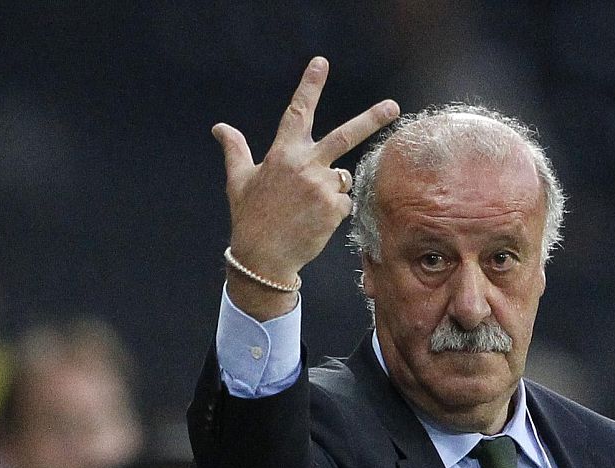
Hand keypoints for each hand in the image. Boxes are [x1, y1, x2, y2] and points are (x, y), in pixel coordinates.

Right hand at [212, 57, 397, 318]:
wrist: (264, 256)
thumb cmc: (250, 217)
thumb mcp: (238, 180)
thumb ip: (235, 149)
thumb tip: (220, 128)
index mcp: (282, 153)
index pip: (298, 112)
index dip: (310, 86)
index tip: (321, 63)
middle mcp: (305, 165)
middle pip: (345, 136)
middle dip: (371, 119)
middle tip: (394, 106)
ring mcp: (322, 187)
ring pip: (342, 177)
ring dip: (331, 187)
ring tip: (307, 206)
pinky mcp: (335, 209)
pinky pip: (344, 202)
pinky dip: (334, 209)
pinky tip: (316, 220)